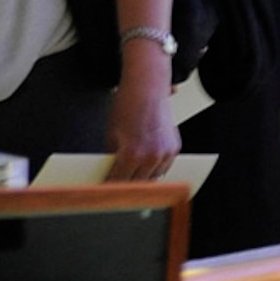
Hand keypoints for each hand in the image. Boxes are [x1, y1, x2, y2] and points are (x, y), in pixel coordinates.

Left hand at [104, 62, 179, 180]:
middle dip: (125, 185)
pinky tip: (146, 163)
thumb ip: (112, 157)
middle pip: (136, 185)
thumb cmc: (127, 106)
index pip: (118, 183)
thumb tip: (111, 172)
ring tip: (133, 173)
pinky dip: (155, 168)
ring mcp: (164, 154)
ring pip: (152, 180)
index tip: (105, 191)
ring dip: (142, 179)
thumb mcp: (111, 134)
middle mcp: (150, 157)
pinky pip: (163, 168)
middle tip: (118, 184)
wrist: (147, 88)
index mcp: (131, 155)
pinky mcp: (174, 149)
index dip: (110, 188)